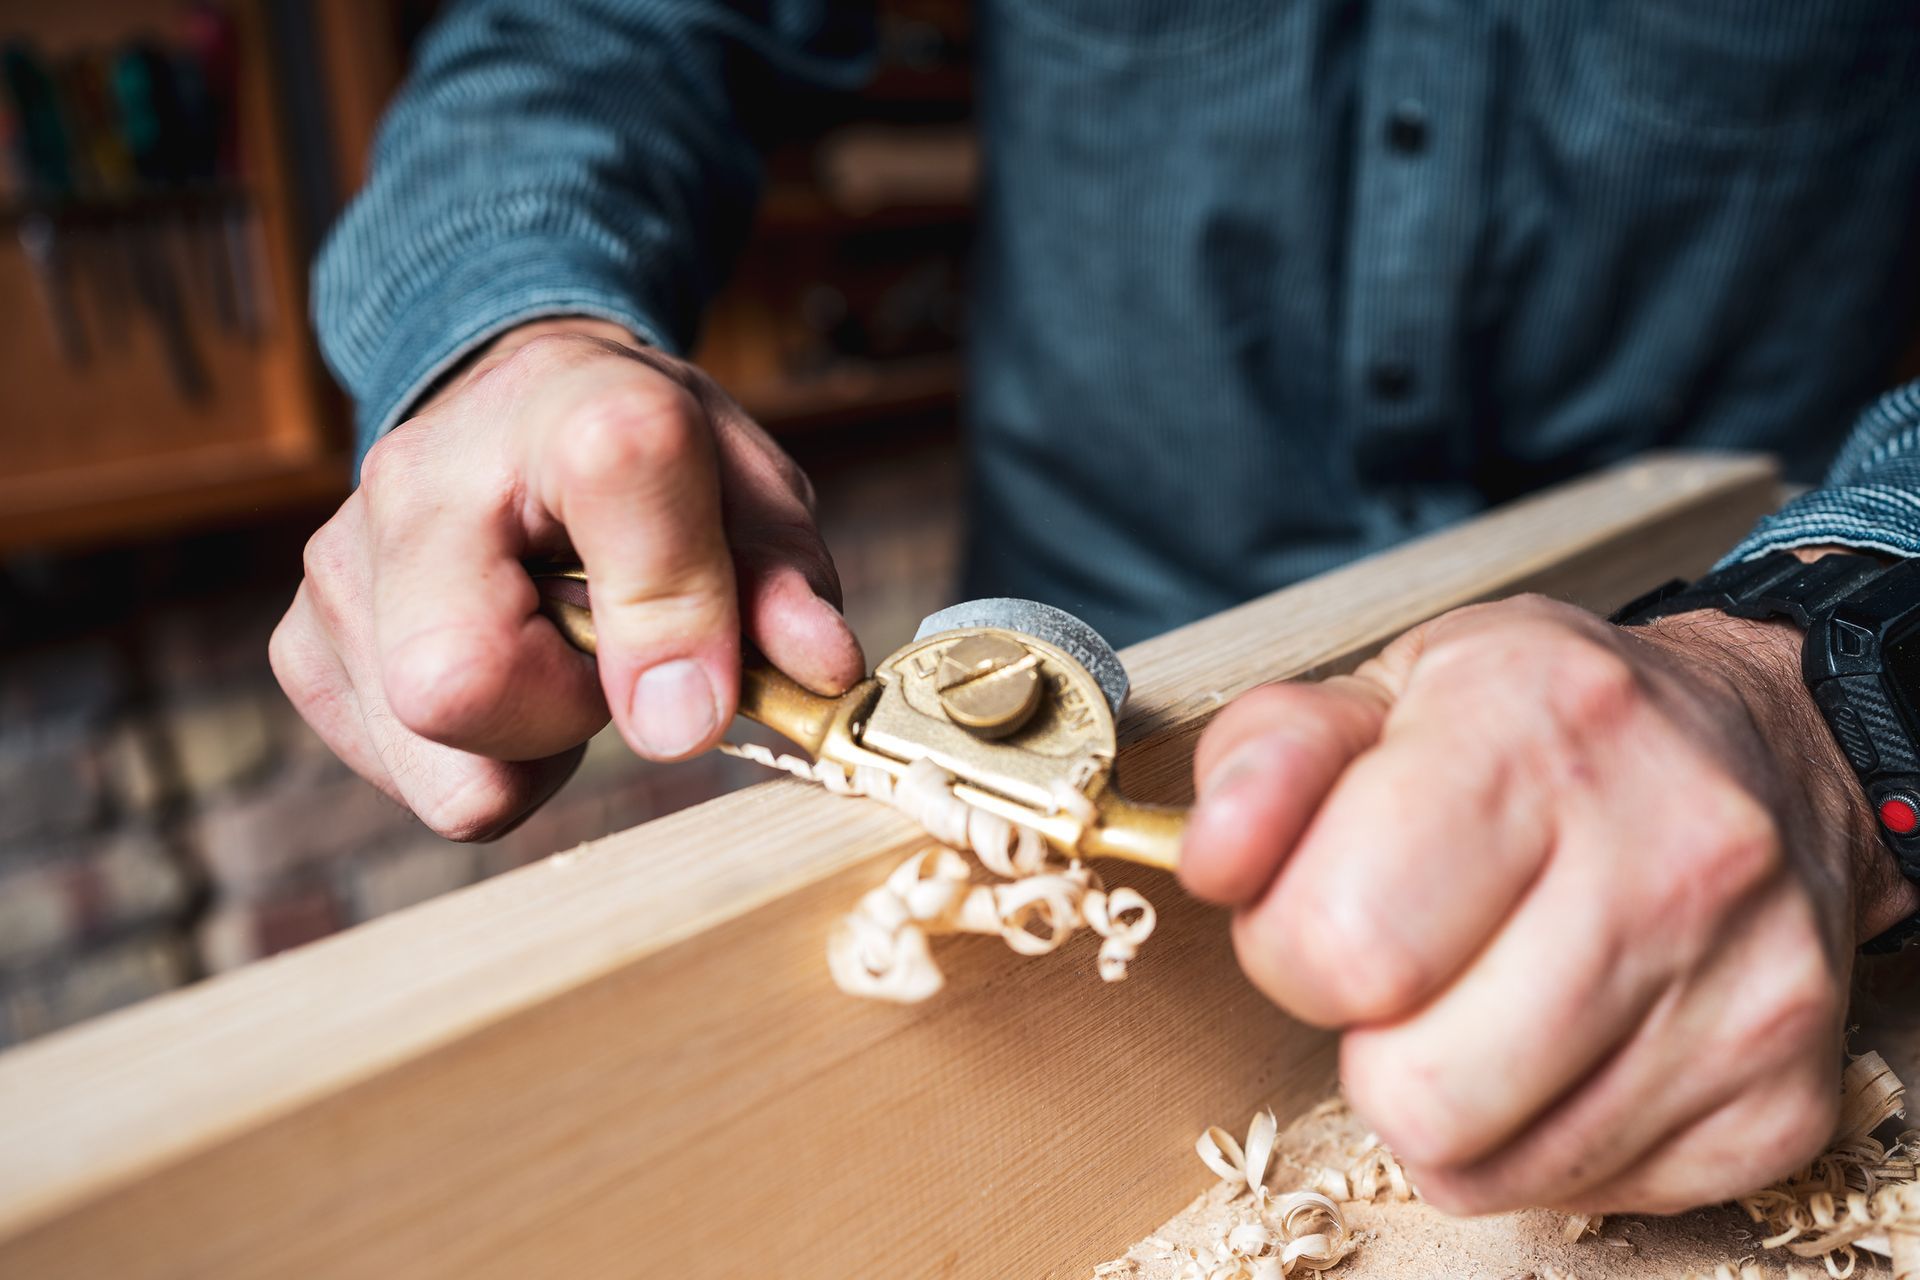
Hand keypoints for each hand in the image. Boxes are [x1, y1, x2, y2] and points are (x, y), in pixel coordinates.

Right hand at [271, 319, 862, 837]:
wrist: (517, 403)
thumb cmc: (645, 461)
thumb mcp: (750, 496)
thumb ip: (786, 584)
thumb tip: (817, 673)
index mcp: (571, 408)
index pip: (614, 494)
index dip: (672, 621)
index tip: (704, 695)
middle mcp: (419, 477)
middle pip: (456, 689)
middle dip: (566, 718)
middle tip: (609, 661)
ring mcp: (337, 566)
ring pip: (444, 771)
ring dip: (531, 747)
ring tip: (557, 656)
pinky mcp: (301, 647)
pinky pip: (414, 782)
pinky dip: (480, 760)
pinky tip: (506, 673)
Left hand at [1182, 590, 1918, 1213]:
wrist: (1770, 752)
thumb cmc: (1550, 727)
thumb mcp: (1386, 692)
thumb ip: (1266, 756)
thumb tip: (1208, 855)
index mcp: (1533, 726)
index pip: (1342, 941)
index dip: (1288, 945)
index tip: (1321, 906)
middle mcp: (1665, 852)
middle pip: (1412, 1086)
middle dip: (1365, 1037)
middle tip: (1405, 965)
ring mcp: (1743, 988)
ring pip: (1483, 1163)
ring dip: (1442, 1099)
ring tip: (1478, 1000)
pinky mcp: (1782, 1100)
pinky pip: (1579, 1193)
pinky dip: (1537, 1138)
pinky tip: (1562, 1041)